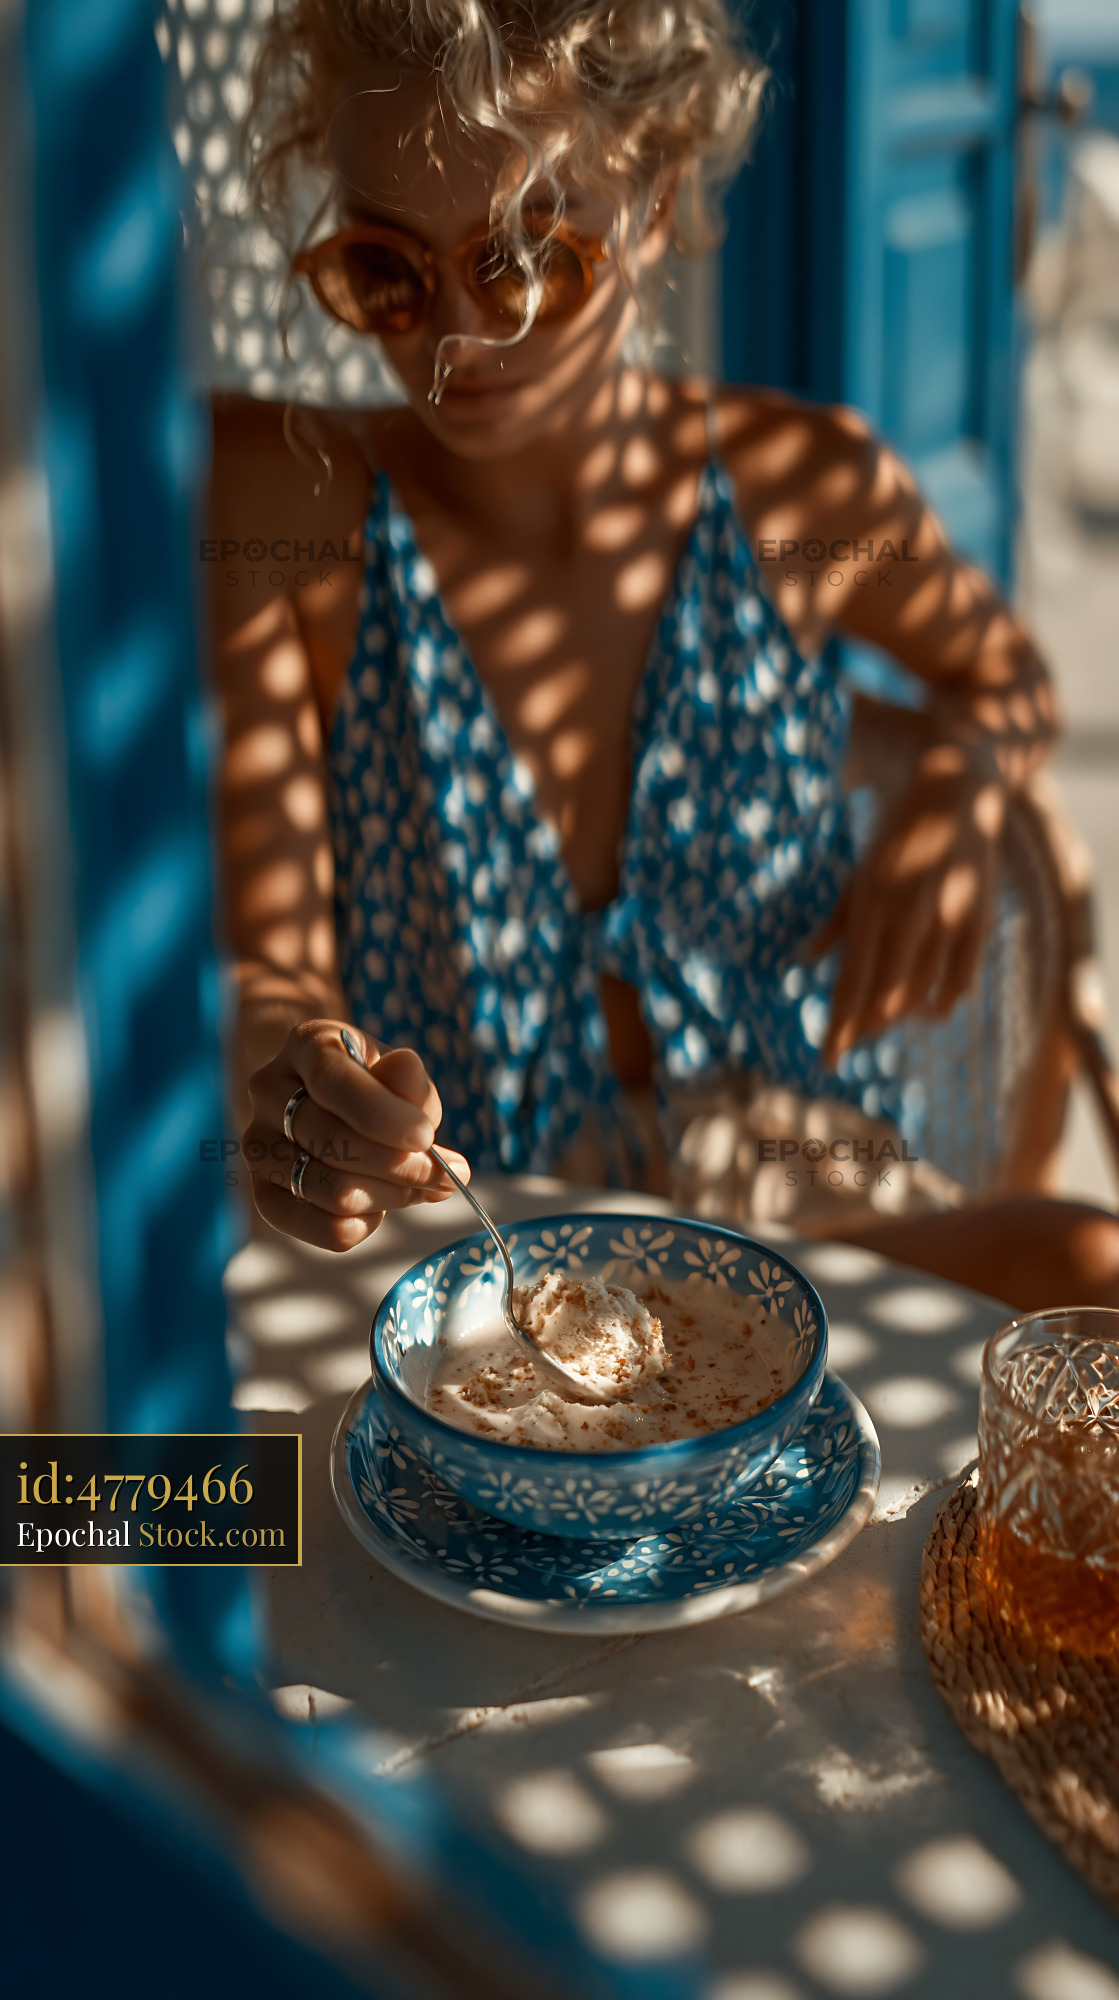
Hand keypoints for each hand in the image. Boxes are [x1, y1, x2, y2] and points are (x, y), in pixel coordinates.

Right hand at [244, 1020, 469, 1251]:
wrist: (338, 1106)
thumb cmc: (378, 1085)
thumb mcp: (399, 1071)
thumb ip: (411, 1086)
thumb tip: (417, 1108)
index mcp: (305, 1045)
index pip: (331, 1081)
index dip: (381, 1114)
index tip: (425, 1136)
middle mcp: (268, 1092)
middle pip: (331, 1142)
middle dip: (400, 1165)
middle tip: (448, 1174)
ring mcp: (258, 1146)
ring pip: (332, 1191)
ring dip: (391, 1196)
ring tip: (423, 1188)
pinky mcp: (264, 1195)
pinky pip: (323, 1228)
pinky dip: (367, 1225)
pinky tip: (383, 1205)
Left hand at [817, 754, 1004, 1065]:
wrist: (955, 790)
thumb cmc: (897, 835)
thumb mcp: (859, 873)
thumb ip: (837, 920)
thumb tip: (806, 958)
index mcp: (872, 900)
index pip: (853, 979)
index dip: (841, 1024)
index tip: (829, 1058)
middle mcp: (910, 912)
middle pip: (885, 995)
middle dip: (865, 1027)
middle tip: (850, 1042)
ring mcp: (949, 916)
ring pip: (922, 992)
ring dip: (898, 1015)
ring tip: (880, 1024)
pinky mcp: (979, 918)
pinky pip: (960, 980)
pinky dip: (941, 1001)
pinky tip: (926, 1009)